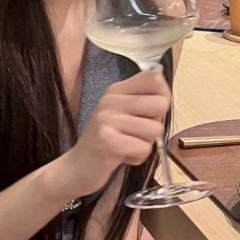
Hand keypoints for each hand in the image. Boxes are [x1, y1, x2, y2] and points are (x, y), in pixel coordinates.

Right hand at [57, 71, 169, 203]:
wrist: (77, 167)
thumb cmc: (106, 140)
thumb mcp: (121, 112)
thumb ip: (141, 96)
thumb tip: (160, 72)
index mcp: (116, 90)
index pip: (154, 78)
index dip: (162, 97)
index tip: (148, 112)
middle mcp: (111, 101)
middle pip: (161, 104)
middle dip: (155, 124)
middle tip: (135, 132)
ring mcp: (108, 120)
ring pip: (155, 129)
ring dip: (146, 143)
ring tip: (127, 145)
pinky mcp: (110, 143)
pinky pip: (144, 149)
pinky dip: (138, 157)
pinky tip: (122, 156)